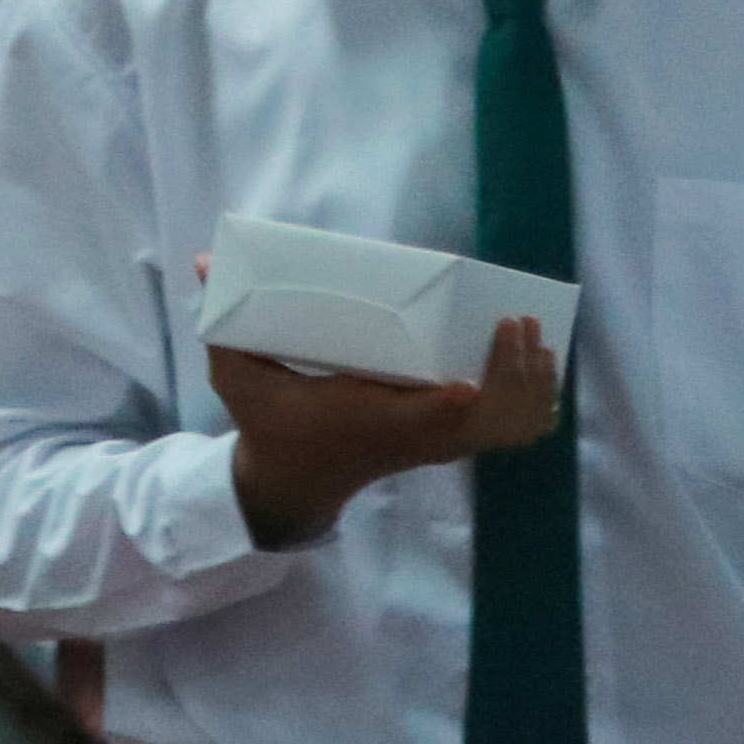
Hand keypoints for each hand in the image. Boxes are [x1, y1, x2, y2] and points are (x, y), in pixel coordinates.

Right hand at [212, 313, 562, 551]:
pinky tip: (540, 370)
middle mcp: (415, 437)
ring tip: (534, 337)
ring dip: (530, 387)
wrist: (290, 483)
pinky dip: (531, 406)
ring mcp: (437, 447)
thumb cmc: (271, 423)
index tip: (485, 356)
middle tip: (516, 322)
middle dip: (514, 372)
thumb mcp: (238, 376)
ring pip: (508, 428)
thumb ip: (225, 322)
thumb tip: (204, 261)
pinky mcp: (447, 446)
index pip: (434, 417)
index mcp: (373, 419)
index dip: (467, 394)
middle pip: (491, 419)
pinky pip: (507, 435)